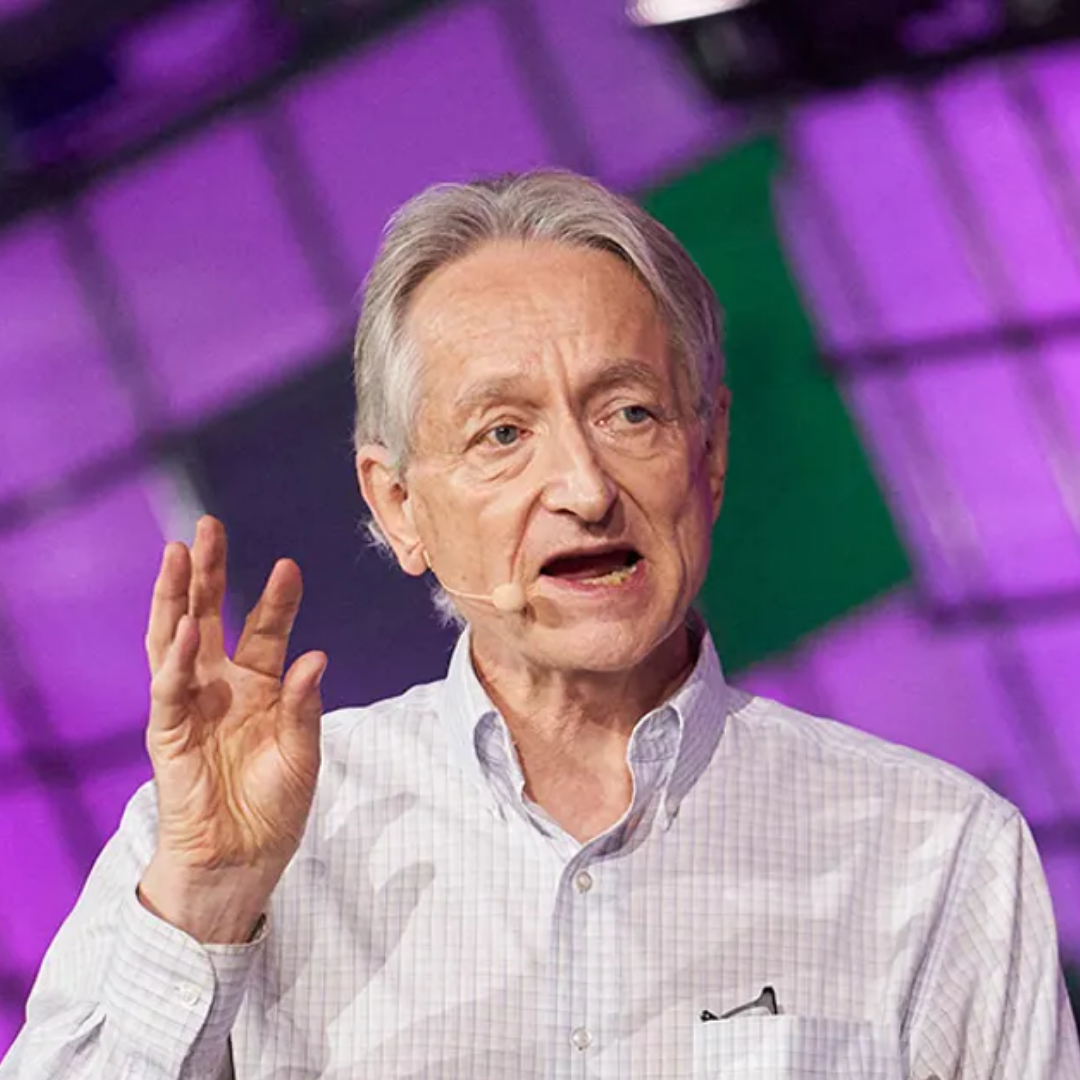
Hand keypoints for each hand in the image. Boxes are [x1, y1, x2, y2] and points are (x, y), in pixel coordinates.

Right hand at [138, 516, 325, 941]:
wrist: (244, 862)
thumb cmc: (274, 806)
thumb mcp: (302, 752)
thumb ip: (304, 706)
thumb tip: (315, 656)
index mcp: (257, 687)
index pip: (262, 629)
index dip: (275, 599)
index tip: (289, 565)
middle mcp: (219, 687)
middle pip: (208, 617)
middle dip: (208, 573)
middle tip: (208, 526)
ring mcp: (189, 707)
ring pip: (174, 640)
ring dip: (174, 597)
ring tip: (177, 552)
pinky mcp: (168, 736)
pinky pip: (168, 692)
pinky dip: (174, 662)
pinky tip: (182, 630)